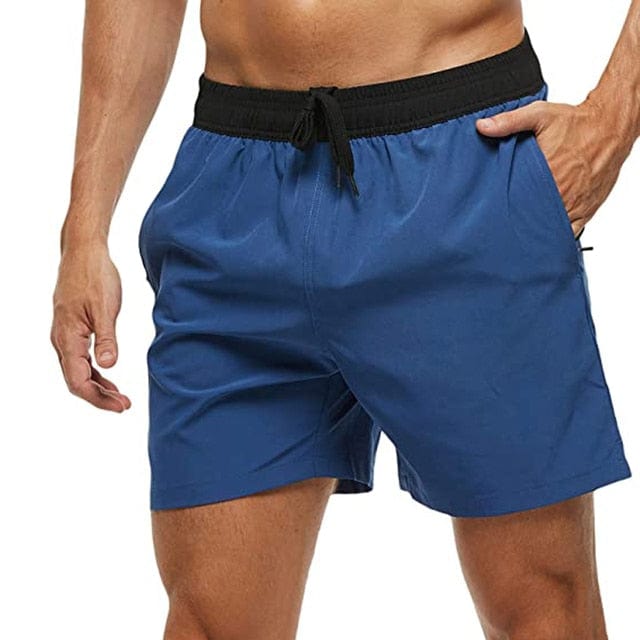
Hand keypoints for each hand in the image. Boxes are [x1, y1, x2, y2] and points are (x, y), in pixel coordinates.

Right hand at [51, 243, 130, 411]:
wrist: (83, 252)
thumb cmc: (94, 275)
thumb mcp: (105, 307)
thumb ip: (107, 338)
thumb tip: (108, 365)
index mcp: (67, 338)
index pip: (78, 381)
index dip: (98, 398)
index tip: (121, 406)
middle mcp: (61, 340)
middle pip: (76, 381)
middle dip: (100, 397)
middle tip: (125, 405)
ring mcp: (65, 335)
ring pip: (78, 371)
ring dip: (98, 386)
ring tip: (120, 397)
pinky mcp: (72, 329)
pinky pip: (80, 358)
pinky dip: (95, 371)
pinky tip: (109, 375)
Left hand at [476, 92, 629, 236]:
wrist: (610, 128)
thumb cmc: (577, 124)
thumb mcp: (540, 115)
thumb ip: (509, 122)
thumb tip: (483, 126)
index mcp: (547, 175)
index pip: (517, 202)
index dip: (504, 208)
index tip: (494, 209)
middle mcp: (562, 193)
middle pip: (531, 218)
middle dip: (518, 219)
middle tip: (504, 220)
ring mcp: (574, 205)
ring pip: (549, 228)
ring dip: (535, 228)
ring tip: (520, 228)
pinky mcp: (585, 211)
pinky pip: (569, 232)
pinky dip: (556, 234)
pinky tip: (543, 233)